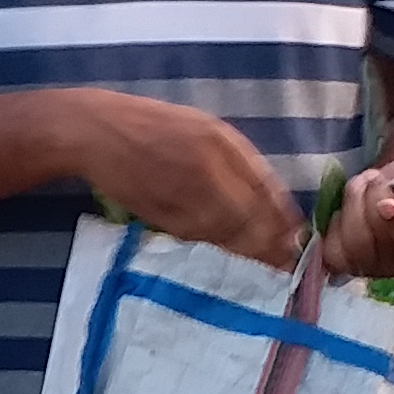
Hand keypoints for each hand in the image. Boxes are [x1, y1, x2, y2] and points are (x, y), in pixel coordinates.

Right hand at [84, 98, 304, 268]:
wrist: (96, 131)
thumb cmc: (150, 125)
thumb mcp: (199, 126)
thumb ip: (233, 157)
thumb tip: (267, 195)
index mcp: (220, 139)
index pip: (265, 184)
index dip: (284, 214)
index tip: (297, 234)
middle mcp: (209, 164)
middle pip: (252, 213)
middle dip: (273, 240)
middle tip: (286, 261)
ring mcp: (185, 191)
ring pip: (228, 231)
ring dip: (250, 253)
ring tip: (267, 268)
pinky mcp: (163, 213)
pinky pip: (199, 237)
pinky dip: (217, 251)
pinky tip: (230, 260)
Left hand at [315, 156, 393, 283]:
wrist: (392, 202)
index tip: (387, 205)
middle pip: (375, 229)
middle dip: (373, 194)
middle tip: (378, 177)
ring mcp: (369, 266)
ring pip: (351, 237)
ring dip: (353, 201)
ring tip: (364, 186)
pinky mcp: (343, 262)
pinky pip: (330, 247)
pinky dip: (335, 222)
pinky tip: (345, 210)